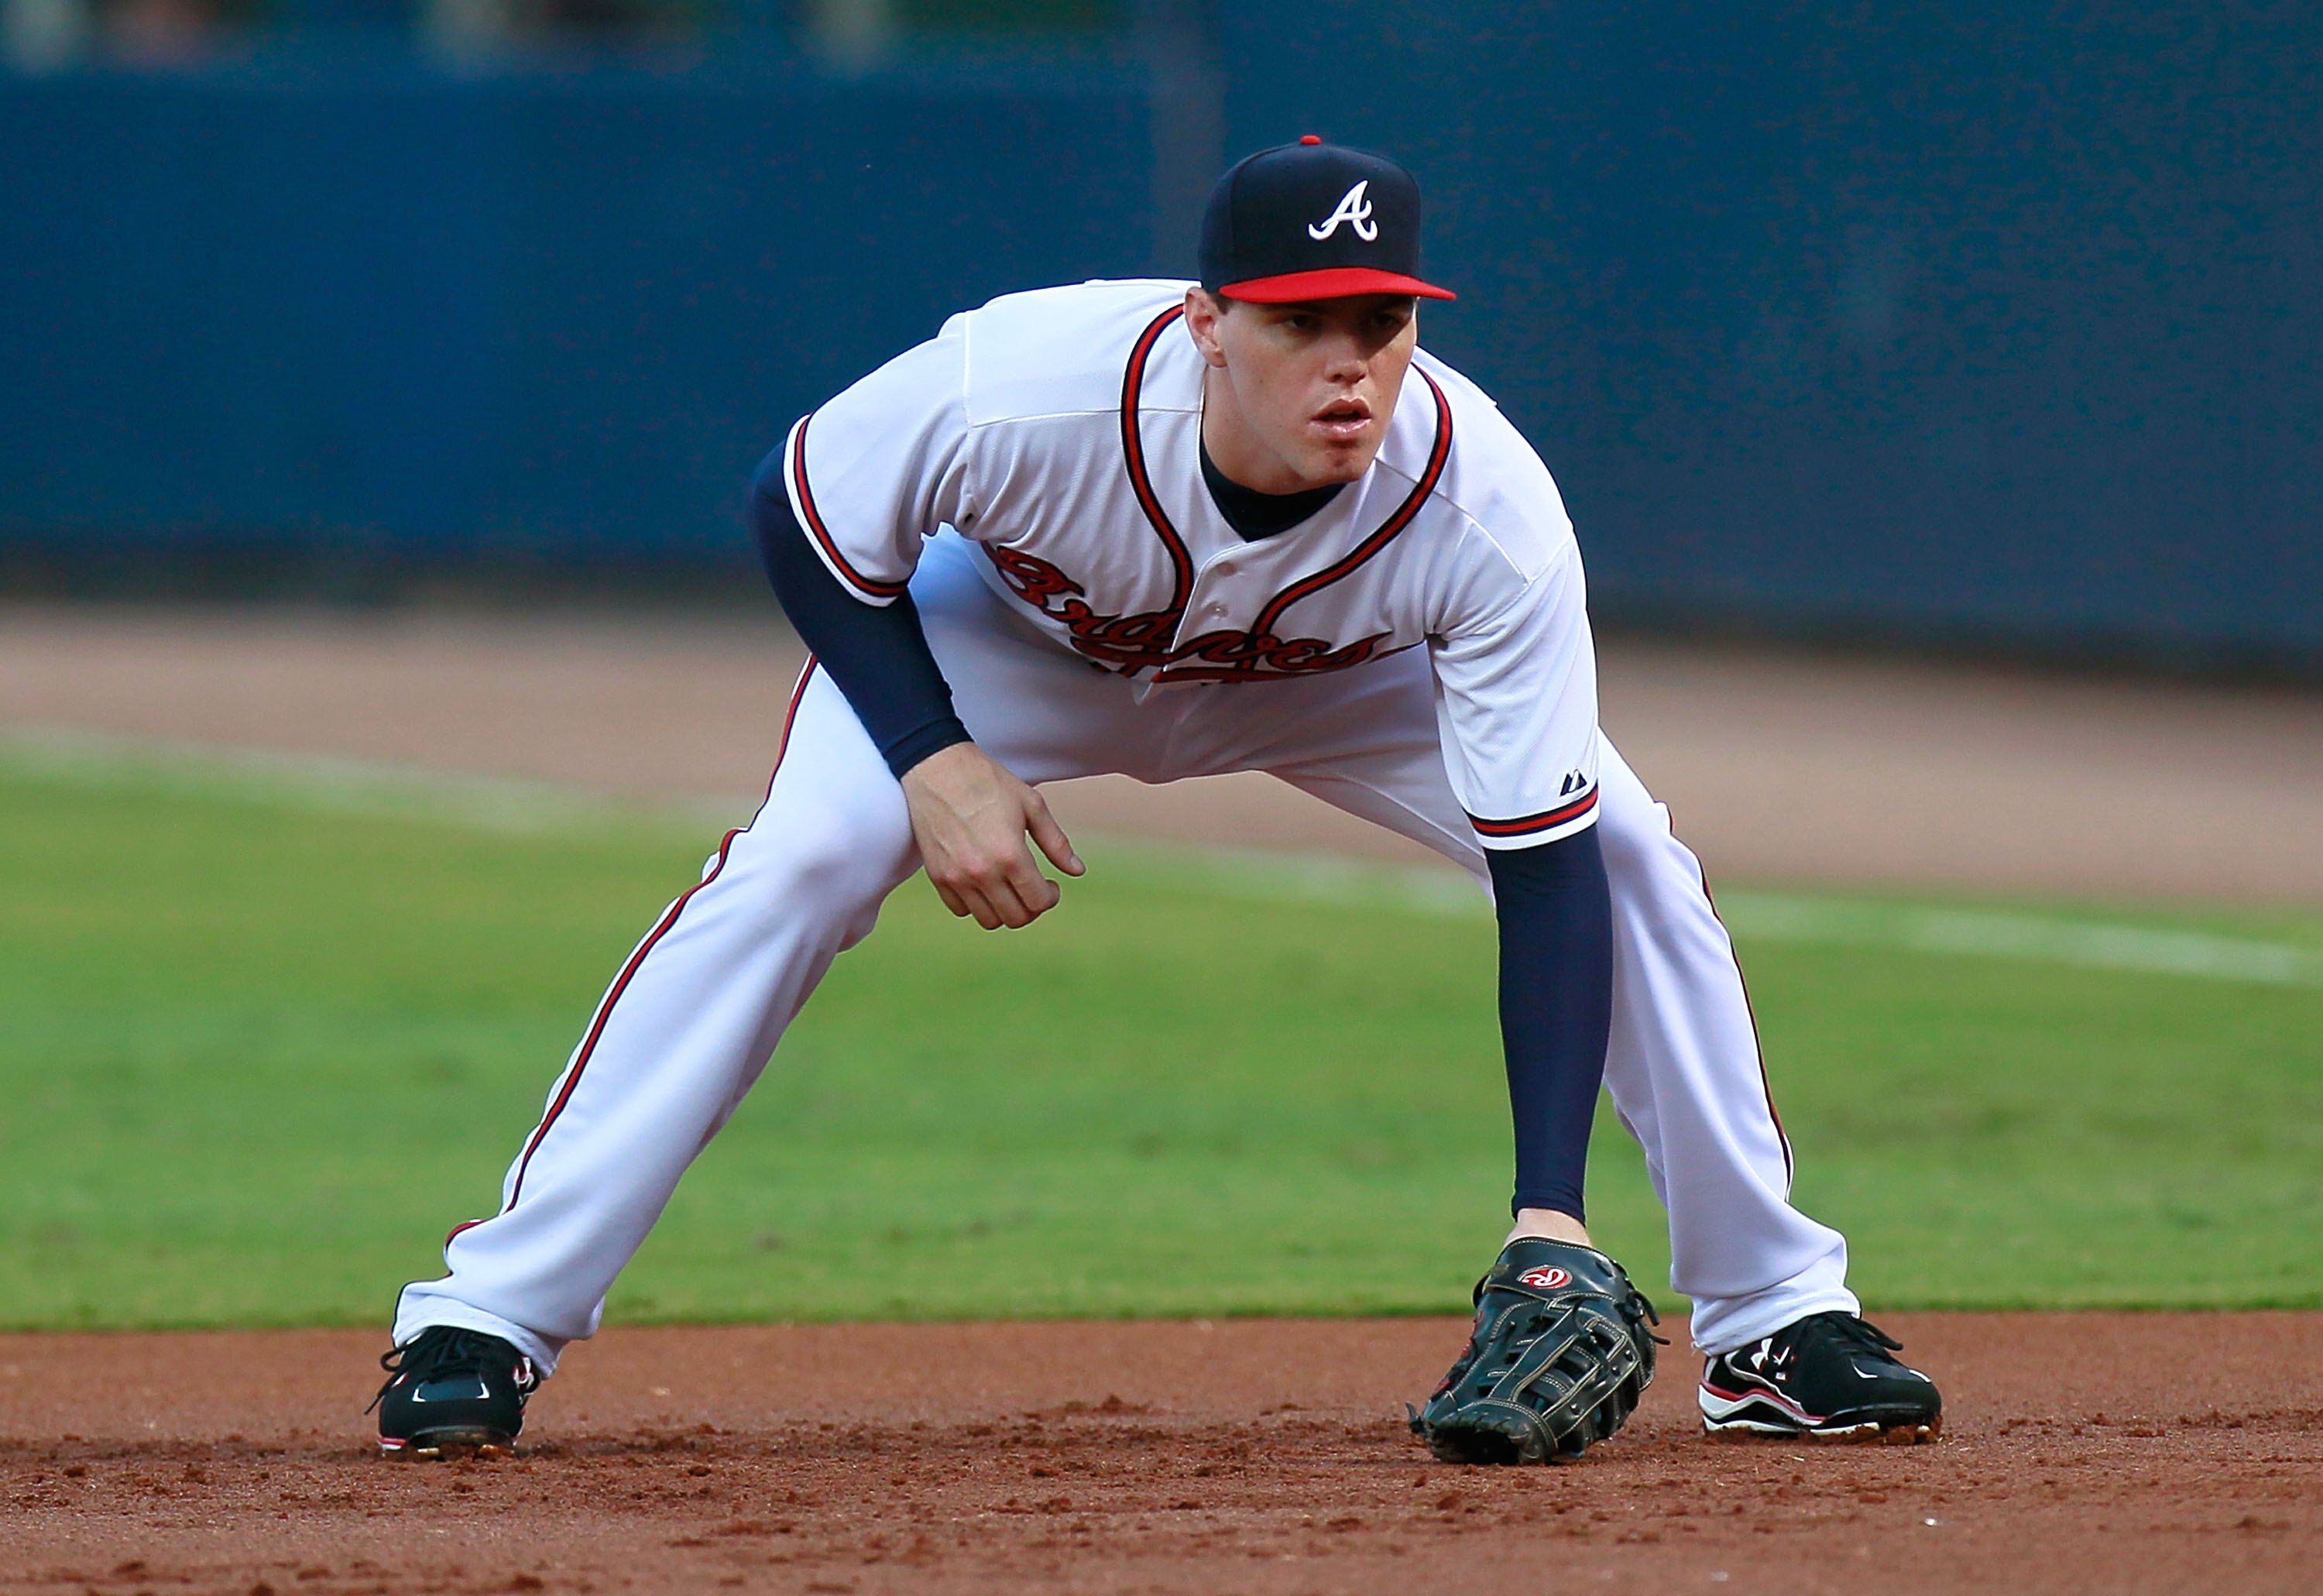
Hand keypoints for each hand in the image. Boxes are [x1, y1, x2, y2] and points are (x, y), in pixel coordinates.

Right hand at [899, 741, 1083, 929]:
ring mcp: (956, 877)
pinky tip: (984, 883)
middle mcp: (982, 873)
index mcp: (1010, 855)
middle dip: (1031, 907)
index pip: (1038, 902)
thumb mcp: (1032, 805)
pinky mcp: (937, 876)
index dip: (1051, 897)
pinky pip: (960, 910)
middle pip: (1016, 918)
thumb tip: (1077, 871)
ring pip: (989, 920)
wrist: (937, 769)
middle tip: (1032, 888)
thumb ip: (1056, 843)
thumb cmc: (988, 782)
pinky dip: (976, 904)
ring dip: (1005, 910)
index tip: (1051, 885)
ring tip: (1009, 888)